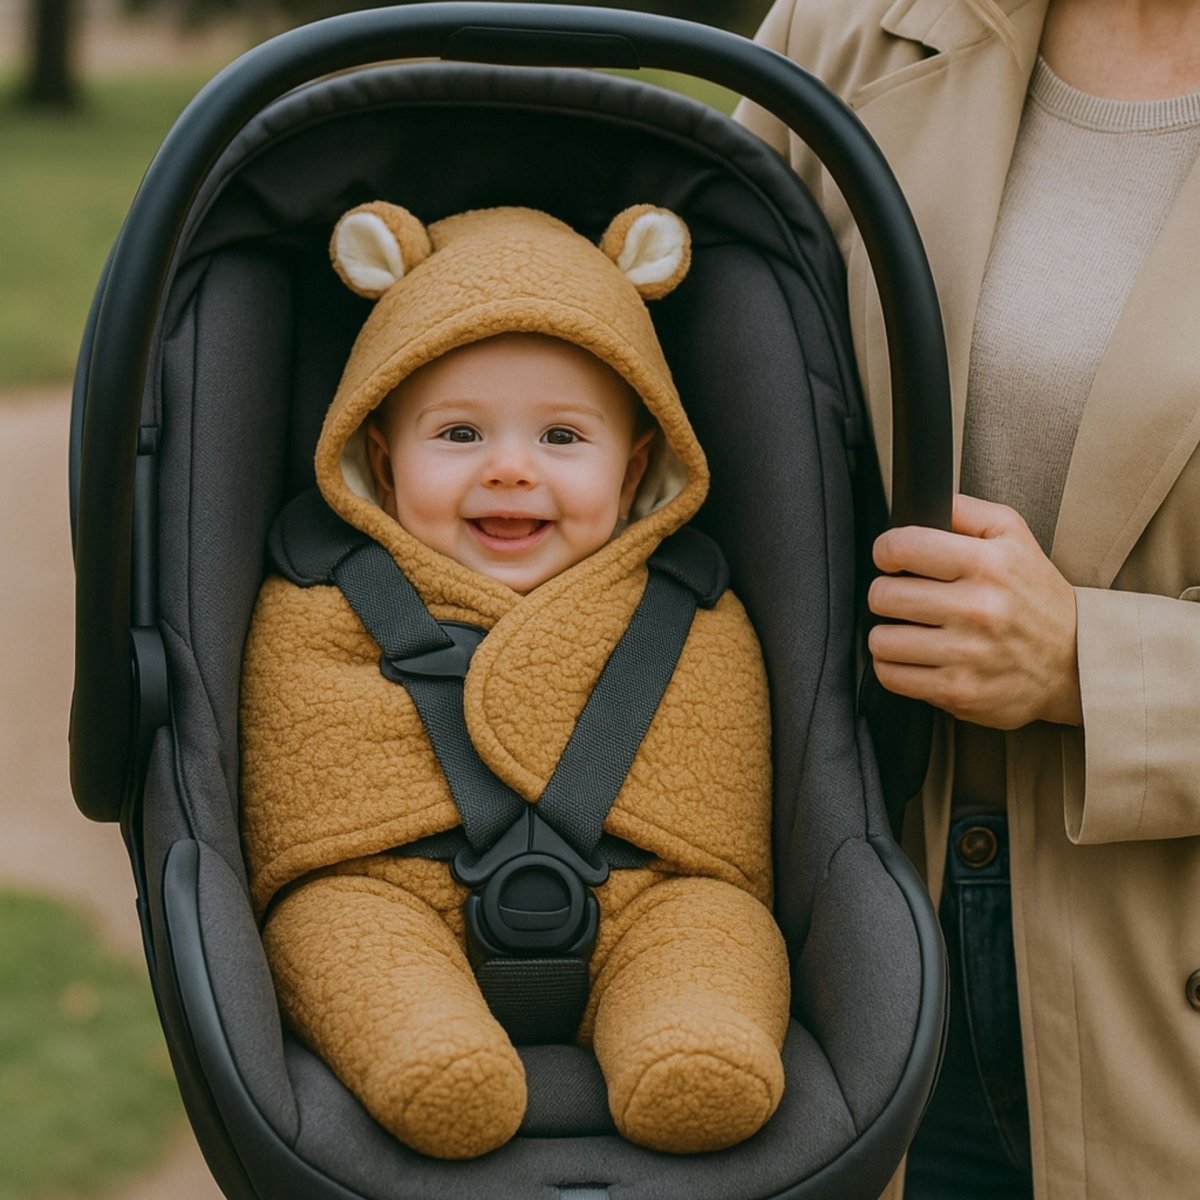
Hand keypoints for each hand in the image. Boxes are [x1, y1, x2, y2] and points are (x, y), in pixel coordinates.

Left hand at [867, 494, 1082, 728]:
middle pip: (883, 595)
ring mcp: (966, 654)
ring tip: (909, 629)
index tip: (891, 559)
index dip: (886, 551)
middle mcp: (976, 609)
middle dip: (886, 594)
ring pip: (881, 639)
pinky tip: (914, 656)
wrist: (1075, 661)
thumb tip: (924, 501)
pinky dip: (894, 665)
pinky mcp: (958, 691)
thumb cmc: (1035, 596)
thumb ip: (966, 511)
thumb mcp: (1014, 536)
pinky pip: (892, 675)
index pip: (903, 546)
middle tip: (904, 598)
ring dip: (888, 633)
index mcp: (987, 564)